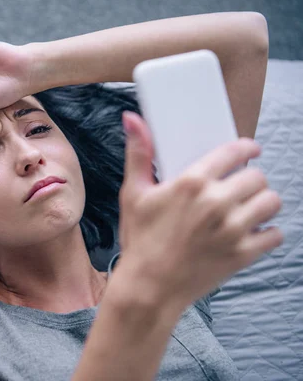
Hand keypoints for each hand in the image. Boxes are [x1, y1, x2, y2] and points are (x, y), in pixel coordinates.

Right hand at [117, 111, 282, 308]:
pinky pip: (275, 235)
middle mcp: (216, 203)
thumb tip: (132, 117)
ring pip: (271, 202)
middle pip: (258, 176)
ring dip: (262, 202)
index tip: (249, 150)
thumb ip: (138, 153)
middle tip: (240, 185)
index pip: (235, 152)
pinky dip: (267, 232)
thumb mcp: (134, 194)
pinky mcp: (243, 254)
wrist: (149, 288)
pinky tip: (251, 232)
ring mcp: (233, 230)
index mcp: (191, 183)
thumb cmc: (140, 239)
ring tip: (248, 207)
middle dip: (251, 178)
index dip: (246, 148)